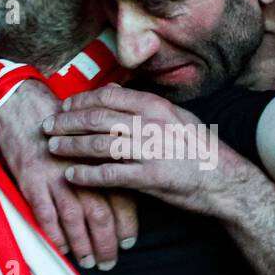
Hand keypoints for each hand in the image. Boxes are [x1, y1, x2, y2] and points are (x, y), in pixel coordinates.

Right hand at [0, 80, 136, 269]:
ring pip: (75, 219)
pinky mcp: (32, 180)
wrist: (22, 105)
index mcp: (100, 157)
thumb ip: (110, 157)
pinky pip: (45, 215)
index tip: (129, 243)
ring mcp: (55, 176)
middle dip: (107, 243)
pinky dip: (54, 235)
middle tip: (110, 262)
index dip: (127, 224)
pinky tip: (61, 249)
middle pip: (100, 213)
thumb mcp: (91, 135)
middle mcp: (81, 168)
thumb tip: (130, 175)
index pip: (121, 196)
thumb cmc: (60, 122)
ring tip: (89, 262)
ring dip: (83, 245)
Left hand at [46, 84, 253, 217]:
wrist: (227, 180)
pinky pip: (110, 174)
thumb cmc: (201, 149)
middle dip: (67, 122)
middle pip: (97, 118)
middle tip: (48, 126)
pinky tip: (71, 176)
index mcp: (156, 106)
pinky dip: (87, 175)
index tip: (65, 106)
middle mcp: (151, 124)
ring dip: (71, 146)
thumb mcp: (178, 117)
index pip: (109, 96)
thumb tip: (119, 94)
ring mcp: (150, 150)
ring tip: (54, 148)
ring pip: (99, 144)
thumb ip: (148, 107)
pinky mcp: (150, 177)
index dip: (81, 101)